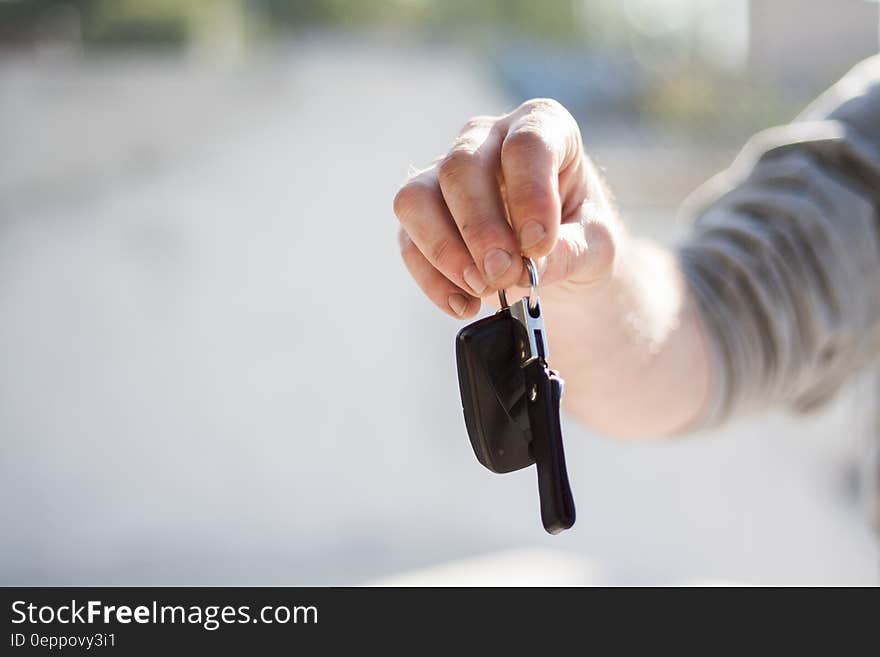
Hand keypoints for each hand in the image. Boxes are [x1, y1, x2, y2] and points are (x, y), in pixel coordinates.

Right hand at [393, 98, 618, 317]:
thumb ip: (569, 252)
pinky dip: (433, 279)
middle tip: (504, 275)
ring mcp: (445, 173)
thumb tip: (526, 268)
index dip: (530, 194)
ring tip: (481, 289)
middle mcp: (486, 139)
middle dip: (480, 228)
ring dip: (445, 250)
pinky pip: (408, 241)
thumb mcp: (595, 244)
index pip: (526, 144)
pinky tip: (465, 304)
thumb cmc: (580, 233)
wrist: (556, 254)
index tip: (540, 244)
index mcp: (541, 126)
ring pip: (417, 198)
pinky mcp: (422, 214)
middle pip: (460, 167)